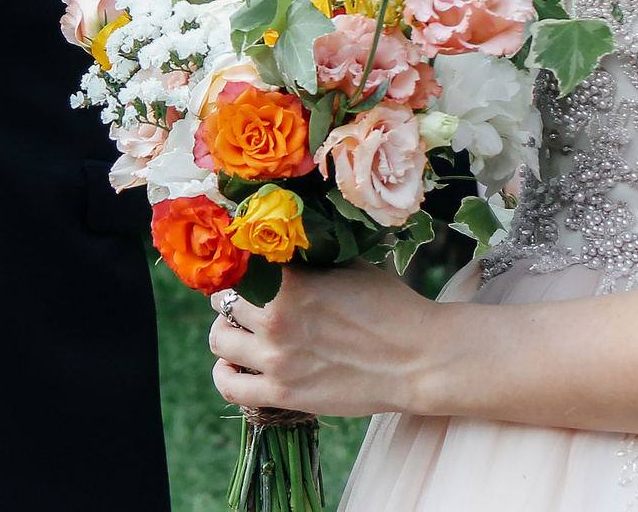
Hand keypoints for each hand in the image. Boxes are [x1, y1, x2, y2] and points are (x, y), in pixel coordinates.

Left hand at [208, 264, 440, 417]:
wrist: (417, 359)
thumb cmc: (389, 306)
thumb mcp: (347, 265)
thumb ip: (308, 257)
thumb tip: (282, 243)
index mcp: (291, 280)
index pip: (239, 264)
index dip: (241, 264)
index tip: (246, 267)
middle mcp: (275, 318)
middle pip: (224, 300)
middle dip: (234, 297)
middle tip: (248, 300)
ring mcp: (276, 359)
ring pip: (219, 339)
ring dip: (226, 331)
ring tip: (241, 331)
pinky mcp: (283, 394)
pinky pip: (230, 386)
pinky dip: (224, 374)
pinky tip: (233, 365)